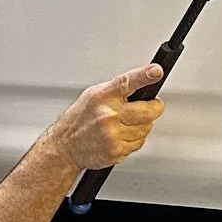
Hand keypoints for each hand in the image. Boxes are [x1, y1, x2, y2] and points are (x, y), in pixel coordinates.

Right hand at [48, 64, 165, 174]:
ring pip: (146, 128)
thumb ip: (116, 90)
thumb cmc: (78, 120)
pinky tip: (120, 136)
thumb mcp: (92, 95)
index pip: (127, 82)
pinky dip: (134, 140)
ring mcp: (113, 134)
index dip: (144, 76)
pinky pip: (139, 143)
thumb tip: (141, 83)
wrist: (65, 146)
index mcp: (103, 96)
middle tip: (152, 106)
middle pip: (148, 111)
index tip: (156, 71)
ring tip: (125, 124)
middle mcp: (108, 114)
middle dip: (154, 108)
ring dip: (142, 126)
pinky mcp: (116, 150)